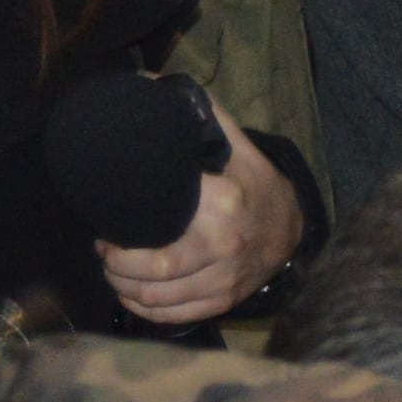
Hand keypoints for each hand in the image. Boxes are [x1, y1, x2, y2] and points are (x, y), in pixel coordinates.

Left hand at [98, 129, 302, 326]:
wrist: (295, 227)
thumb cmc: (255, 183)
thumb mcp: (234, 145)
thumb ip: (199, 116)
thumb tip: (151, 84)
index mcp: (221, 205)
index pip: (157, 233)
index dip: (120, 241)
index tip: (107, 231)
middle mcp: (224, 247)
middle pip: (153, 275)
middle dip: (117, 268)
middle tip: (106, 253)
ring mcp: (225, 279)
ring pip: (159, 299)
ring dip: (126, 290)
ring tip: (115, 273)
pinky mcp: (225, 301)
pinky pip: (175, 316)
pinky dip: (146, 310)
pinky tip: (134, 296)